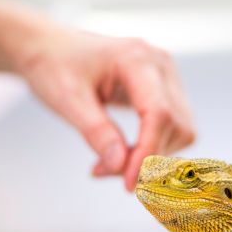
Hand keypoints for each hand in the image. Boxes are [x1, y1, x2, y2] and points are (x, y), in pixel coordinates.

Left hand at [17, 28, 194, 190]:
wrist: (51, 47)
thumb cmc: (54, 64)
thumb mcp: (66, 99)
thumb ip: (96, 132)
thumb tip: (121, 167)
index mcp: (136, 58)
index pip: (159, 113)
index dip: (148, 153)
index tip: (128, 184)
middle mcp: (160, 64)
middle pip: (175, 125)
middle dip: (148, 157)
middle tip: (106, 171)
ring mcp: (167, 76)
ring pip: (181, 131)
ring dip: (152, 156)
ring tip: (111, 162)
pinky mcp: (166, 90)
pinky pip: (174, 128)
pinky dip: (153, 148)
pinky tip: (124, 152)